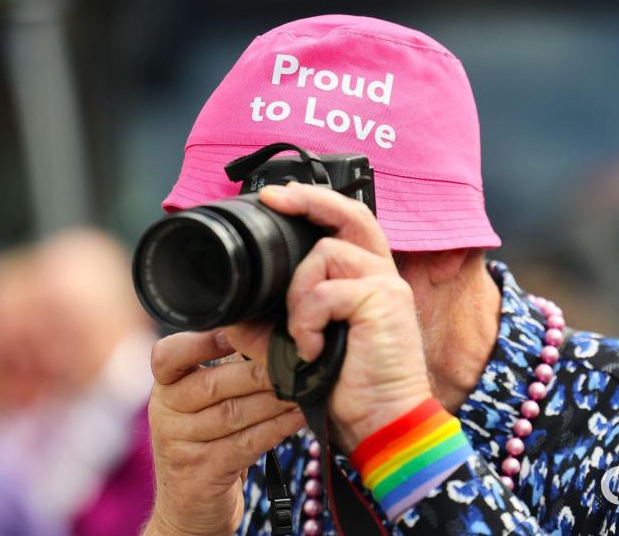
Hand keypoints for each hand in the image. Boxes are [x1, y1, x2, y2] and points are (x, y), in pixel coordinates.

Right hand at [143, 330, 305, 535]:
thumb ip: (222, 370)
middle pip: (213, 385)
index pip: (167, 356)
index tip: (238, 331)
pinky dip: (276, 429)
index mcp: (164, 388)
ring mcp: (180, 446)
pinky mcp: (202, 474)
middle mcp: (164, 414)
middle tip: (293, 360)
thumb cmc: (206, 443)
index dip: (201, 341)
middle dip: (257, 372)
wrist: (189, 508)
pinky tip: (299, 417)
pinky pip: (246, 444)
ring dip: (274, 399)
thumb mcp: (201, 405)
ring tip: (303, 387)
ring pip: (233, 414)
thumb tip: (266, 333)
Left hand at [224, 182, 432, 452]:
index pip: (348, 221)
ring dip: (298, 295)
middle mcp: (382, 273)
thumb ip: (271, 324)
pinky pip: (326, 293)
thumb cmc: (348, 386)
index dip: (315, 201)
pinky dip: (307, 321)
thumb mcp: (299, 347)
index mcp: (367, 278)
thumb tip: (232, 310)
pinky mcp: (383, 301)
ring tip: (303, 335)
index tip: (276, 196)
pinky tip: (313, 350)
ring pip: (324, 256)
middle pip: (349, 214)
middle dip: (308, 200)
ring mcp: (386, 284)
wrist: (381, 421)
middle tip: (274, 199)